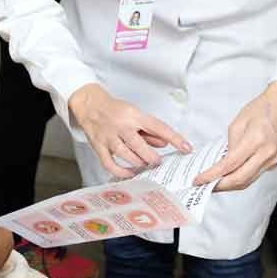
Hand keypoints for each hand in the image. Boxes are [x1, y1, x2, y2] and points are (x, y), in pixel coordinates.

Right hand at [69, 83, 191, 177]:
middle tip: (157, 161)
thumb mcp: (135, 114)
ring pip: (125, 155)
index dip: (174, 138)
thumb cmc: (115, 110)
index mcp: (133, 115)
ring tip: (144, 165)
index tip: (186, 148)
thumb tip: (165, 144)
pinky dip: (121, 171)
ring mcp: (108, 136)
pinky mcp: (98, 146)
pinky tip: (130, 173)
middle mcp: (121, 125)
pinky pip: (109, 163)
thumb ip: (150, 130)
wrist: (89, 104)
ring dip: (138, 163)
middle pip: (139, 145)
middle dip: (152, 157)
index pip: (158, 127)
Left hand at [194, 82, 276, 191]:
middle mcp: (266, 154)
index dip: (213, 174)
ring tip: (212, 184)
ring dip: (229, 186)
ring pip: (247, 181)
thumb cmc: (262, 109)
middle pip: (240, 179)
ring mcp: (272, 161)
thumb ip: (230, 143)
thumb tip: (222, 161)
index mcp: (255, 140)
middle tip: (204, 186)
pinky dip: (239, 179)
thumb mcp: (238, 122)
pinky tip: (227, 177)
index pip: (230, 164)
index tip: (200, 179)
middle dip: (220, 186)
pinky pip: (253, 176)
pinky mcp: (273, 163)